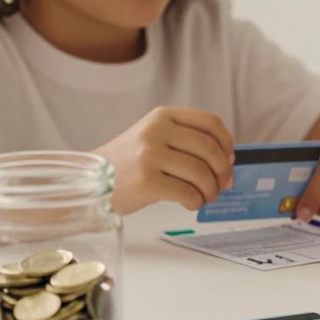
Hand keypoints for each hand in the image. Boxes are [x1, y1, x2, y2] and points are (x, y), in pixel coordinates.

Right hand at [96, 106, 234, 213]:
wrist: (89, 182)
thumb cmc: (127, 164)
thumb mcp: (152, 138)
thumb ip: (184, 141)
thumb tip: (226, 161)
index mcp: (162, 116)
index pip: (210, 122)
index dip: (227, 142)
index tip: (230, 159)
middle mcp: (155, 131)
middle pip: (208, 148)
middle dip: (223, 170)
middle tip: (224, 184)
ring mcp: (149, 155)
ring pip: (199, 172)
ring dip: (210, 189)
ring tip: (206, 197)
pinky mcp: (145, 181)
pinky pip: (186, 192)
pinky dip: (196, 201)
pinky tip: (191, 203)